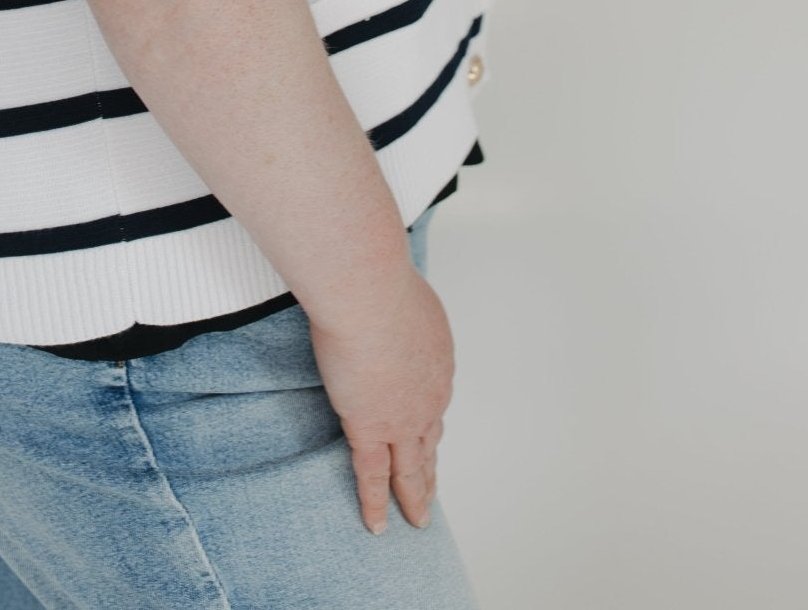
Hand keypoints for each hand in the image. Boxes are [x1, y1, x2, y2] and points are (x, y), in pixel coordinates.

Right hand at [306, 266, 454, 533]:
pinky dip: (375, 504)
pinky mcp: (370, 429)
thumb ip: (400, 305)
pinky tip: (377, 526)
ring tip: (417, 517)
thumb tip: (393, 296)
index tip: (425, 430)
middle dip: (430, 467)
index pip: (433, 398)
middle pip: (431, 441)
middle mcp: (429, 396)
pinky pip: (372, 477)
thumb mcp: (404, 290)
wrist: (369, 295)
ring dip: (415, 495)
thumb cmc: (382, 279)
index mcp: (437, 361)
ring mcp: (402, 418)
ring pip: (411, 469)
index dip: (429, 419)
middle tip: (431, 492)